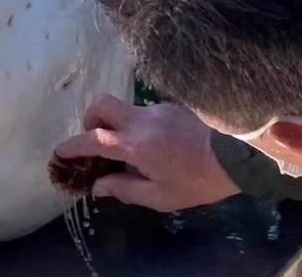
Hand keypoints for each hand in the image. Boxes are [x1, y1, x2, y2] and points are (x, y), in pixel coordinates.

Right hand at [54, 95, 239, 211]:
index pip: (94, 139)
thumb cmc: (199, 181)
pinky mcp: (171, 106)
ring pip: (124, 108)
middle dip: (90, 119)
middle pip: (101, 104)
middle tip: (96, 140)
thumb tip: (98, 185)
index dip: (72, 145)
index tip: (59, 151)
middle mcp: (142, 120)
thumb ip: (125, 189)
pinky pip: (143, 112)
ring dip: (118, 124)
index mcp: (137, 145)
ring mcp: (157, 109)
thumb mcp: (161, 197)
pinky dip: (139, 125)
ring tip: (132, 148)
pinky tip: (157, 143)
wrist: (241, 156)